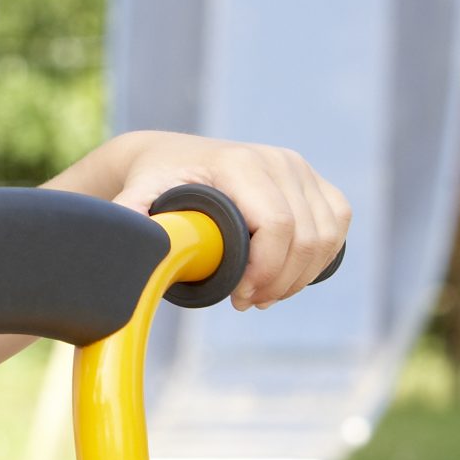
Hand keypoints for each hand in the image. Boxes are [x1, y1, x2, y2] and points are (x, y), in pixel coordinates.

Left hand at [104, 132, 351, 309]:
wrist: (168, 156)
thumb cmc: (154, 181)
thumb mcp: (136, 197)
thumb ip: (128, 218)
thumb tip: (122, 243)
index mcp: (240, 163)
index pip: (277, 226)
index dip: (266, 271)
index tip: (239, 297)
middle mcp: (276, 159)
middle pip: (305, 237)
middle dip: (281, 281)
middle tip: (247, 302)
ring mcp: (299, 167)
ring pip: (326, 234)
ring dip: (301, 275)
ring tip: (264, 294)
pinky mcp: (313, 179)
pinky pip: (337, 222)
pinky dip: (321, 256)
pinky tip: (292, 275)